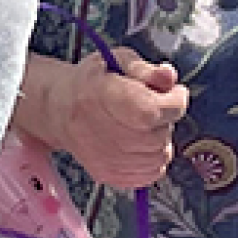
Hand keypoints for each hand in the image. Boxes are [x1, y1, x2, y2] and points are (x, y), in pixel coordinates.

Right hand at [17, 48, 185, 189]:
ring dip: (160, 139)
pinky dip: (153, 158)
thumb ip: (147, 69)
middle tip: (153, 106)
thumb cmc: (93, 83)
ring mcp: (104, 159)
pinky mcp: (109, 176)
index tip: (176, 92)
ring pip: (160, 156)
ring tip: (143, 125)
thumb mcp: (118, 61)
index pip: (151, 111)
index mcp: (102, 96)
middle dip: (165, 119)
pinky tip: (140, 142)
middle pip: (158, 136)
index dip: (173, 102)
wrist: (62, 110)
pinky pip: (151, 173)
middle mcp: (99, 132)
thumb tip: (169, 77)